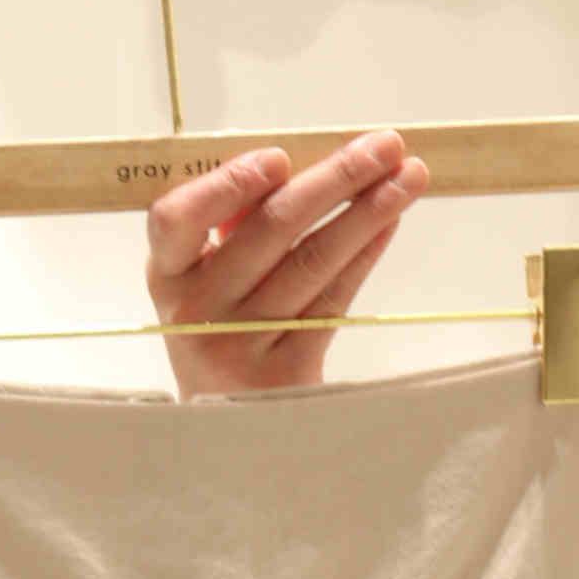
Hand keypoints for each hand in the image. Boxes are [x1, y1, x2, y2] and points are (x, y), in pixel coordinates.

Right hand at [145, 130, 428, 397]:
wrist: (230, 433)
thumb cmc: (221, 335)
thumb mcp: (207, 285)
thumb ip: (235, 229)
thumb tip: (301, 170)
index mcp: (168, 277)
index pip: (176, 220)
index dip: (226, 185)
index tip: (280, 158)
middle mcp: (198, 313)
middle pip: (269, 231)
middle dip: (335, 178)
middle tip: (385, 144)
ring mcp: (241, 346)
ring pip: (313, 263)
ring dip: (368, 212)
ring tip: (410, 176)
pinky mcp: (286, 374)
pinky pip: (332, 302)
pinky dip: (364, 256)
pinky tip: (389, 225)